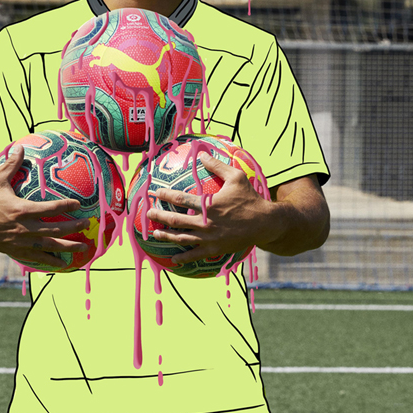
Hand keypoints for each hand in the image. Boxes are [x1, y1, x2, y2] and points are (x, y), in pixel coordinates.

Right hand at [0, 143, 89, 268]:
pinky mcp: (17, 251)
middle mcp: (24, 228)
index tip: (78, 204)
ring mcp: (21, 242)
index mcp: (21, 210)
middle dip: (73, 228)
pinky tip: (63, 264)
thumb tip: (19, 147)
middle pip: (54, 230)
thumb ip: (10, 164)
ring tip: (83, 247)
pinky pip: (37, 258)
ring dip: (68, 247)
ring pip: (49, 246)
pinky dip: (51, 261)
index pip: (49, 209)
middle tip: (87, 224)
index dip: (65, 206)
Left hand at [146, 152, 276, 264]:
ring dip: (166, 236)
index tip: (154, 193)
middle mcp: (206, 222)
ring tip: (155, 233)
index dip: (165, 195)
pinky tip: (174, 259)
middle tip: (148, 213)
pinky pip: (196, 255)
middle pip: (176, 220)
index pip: (181, 200)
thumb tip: (202, 154)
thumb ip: (217, 166)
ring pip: (182, 238)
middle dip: (159, 216)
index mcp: (209, 204)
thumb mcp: (236, 177)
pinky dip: (184, 258)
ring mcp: (210, 238)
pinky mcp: (215, 249)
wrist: (265, 223)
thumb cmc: (250, 198)